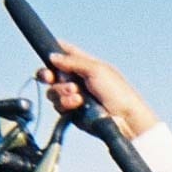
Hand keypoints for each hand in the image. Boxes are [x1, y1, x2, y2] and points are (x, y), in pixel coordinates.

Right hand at [38, 42, 159, 139]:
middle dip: (48, 75)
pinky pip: (58, 105)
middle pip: (50, 73)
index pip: (65, 52)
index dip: (53, 52)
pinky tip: (78, 104)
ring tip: (78, 96)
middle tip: (49, 77)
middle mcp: (76, 79)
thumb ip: (72, 61)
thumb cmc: (117, 91)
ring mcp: (73, 96)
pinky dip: (66, 104)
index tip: (48, 56)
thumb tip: (52, 56)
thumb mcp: (96, 70)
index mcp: (84, 64)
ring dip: (62, 92)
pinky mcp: (71, 111)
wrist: (124, 119)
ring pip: (52, 91)